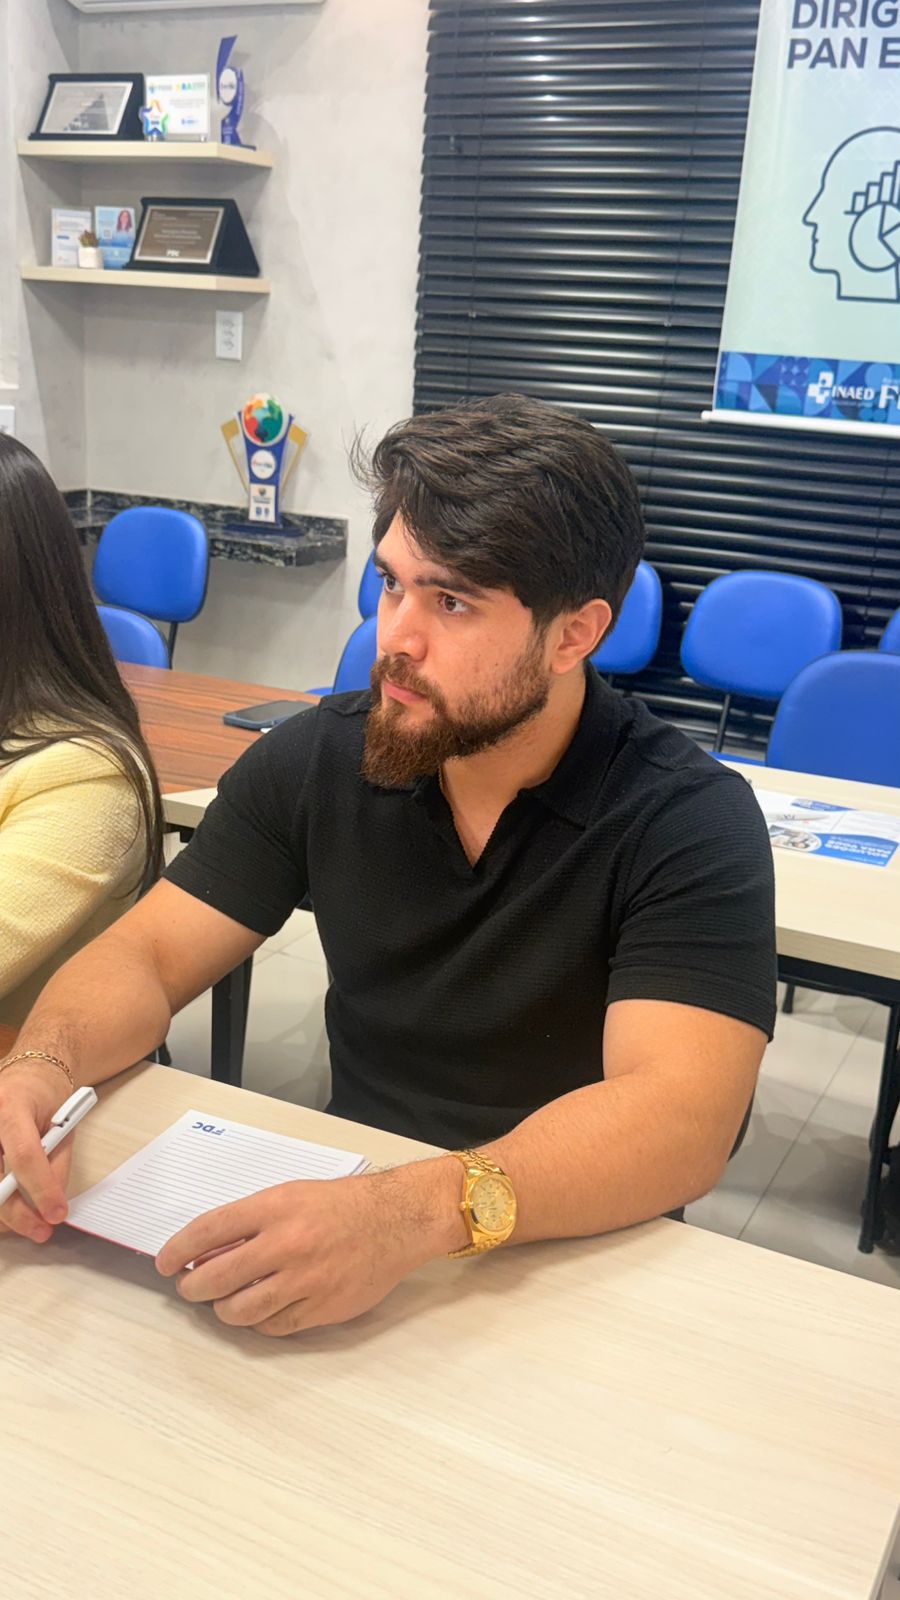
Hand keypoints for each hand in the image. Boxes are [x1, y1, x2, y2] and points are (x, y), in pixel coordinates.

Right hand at [0, 1064, 72, 1241]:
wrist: (27, 1073)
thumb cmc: (47, 1095)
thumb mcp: (64, 1124)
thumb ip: (56, 1163)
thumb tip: (52, 1205)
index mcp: (12, 1105)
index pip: (24, 1154)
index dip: (40, 1188)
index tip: (56, 1214)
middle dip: (16, 1213)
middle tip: (40, 1229)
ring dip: (4, 1211)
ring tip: (27, 1221)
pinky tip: (10, 1207)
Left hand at [155, 1158, 464, 1337]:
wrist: (397, 1220)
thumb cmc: (342, 1204)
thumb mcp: (291, 1195)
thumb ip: (250, 1221)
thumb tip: (207, 1252)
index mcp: (275, 1208)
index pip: (208, 1231)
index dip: (178, 1250)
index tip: (164, 1262)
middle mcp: (286, 1245)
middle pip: (216, 1278)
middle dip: (193, 1287)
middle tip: (190, 1286)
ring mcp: (304, 1281)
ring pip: (240, 1311)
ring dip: (222, 1309)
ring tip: (224, 1301)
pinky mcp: (321, 1309)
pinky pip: (274, 1327)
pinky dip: (259, 1322)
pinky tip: (260, 1309)